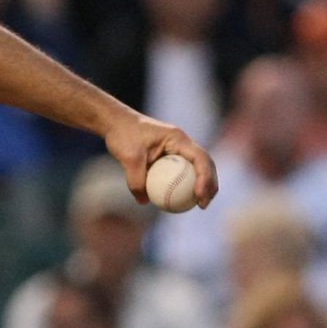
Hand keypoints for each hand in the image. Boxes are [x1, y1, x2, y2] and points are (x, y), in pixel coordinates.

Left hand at [102, 113, 216, 209]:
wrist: (116, 123)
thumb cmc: (123, 135)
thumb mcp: (128, 158)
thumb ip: (136, 180)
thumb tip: (144, 201)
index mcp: (178, 139)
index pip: (200, 158)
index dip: (205, 178)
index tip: (199, 195)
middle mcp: (182, 143)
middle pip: (205, 164)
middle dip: (210, 184)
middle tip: (203, 205)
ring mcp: (178, 150)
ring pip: (197, 169)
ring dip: (203, 186)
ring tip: (200, 205)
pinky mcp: (170, 157)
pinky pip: (183, 173)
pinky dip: (186, 186)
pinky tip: (180, 201)